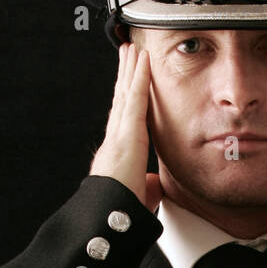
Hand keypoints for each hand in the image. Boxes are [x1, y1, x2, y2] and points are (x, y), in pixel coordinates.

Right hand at [90, 42, 162, 211]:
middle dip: (125, 76)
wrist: (111, 218)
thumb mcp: (140, 195)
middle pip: (121, 100)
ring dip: (129, 69)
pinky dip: (139, 77)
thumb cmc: (122, 213)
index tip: (127, 82)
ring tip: (132, 49)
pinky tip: (141, 60)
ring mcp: (119, 134)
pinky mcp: (127, 132)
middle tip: (127, 54)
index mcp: (119, 153)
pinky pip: (135, 98)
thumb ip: (147, 185)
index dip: (126, 98)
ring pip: (126, 94)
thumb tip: (155, 183)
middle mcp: (115, 139)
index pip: (124, 119)